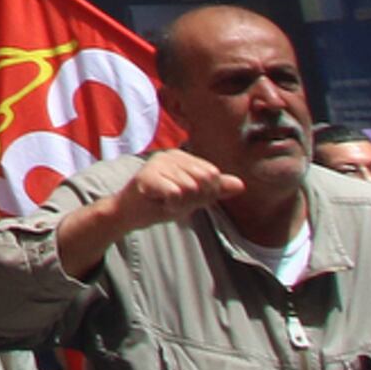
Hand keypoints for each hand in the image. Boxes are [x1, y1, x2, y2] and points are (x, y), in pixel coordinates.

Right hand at [114, 146, 246, 233]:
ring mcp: (158, 162)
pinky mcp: (147, 175)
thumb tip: (241, 185)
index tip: (184, 197)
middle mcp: (171, 154)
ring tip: (164, 201)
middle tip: (174, 201)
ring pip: (191, 189)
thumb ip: (215, 190)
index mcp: (183, 157)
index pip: (213, 175)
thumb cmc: (159, 204)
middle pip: (204, 181)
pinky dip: (170, 206)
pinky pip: (176, 194)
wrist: (128, 215)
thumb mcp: (192, 198)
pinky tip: (158, 203)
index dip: (204, 194)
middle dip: (193, 199)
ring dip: (180, 204)